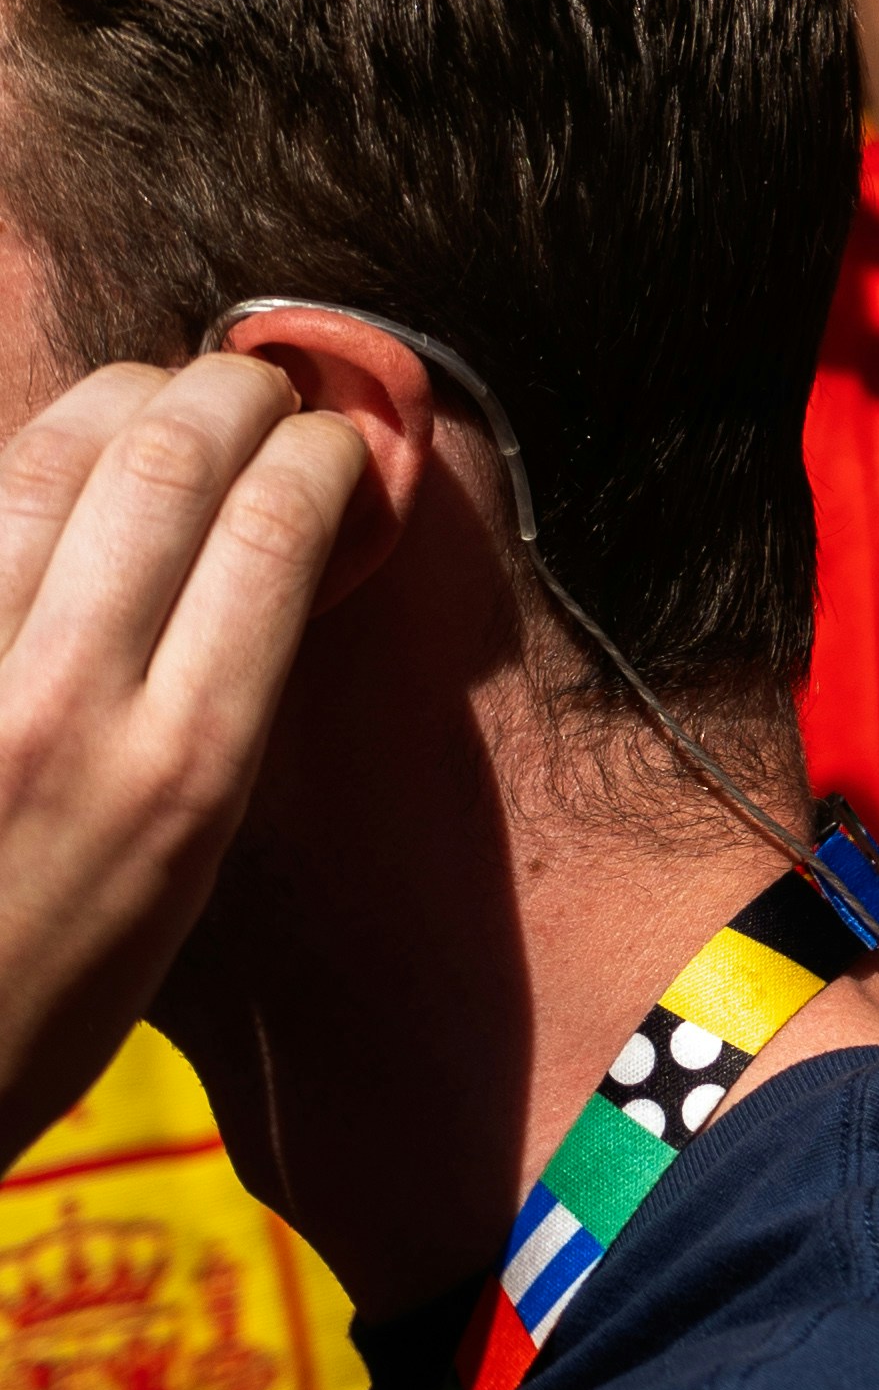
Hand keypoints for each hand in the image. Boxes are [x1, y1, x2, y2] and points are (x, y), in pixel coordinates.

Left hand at [0, 359, 364, 1157]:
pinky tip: (48, 468)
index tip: (337, 444)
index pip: (279, 520)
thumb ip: (217, 718)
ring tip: (154, 398)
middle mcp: (65, 708)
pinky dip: (20, 466)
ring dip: (120, 396)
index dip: (322, 446)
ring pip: (46, 456)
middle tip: (258, 388)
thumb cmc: (37, 1001)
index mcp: (182, 769)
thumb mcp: (185, 878)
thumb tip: (267, 560)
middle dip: (234, 388)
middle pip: (169, 457)